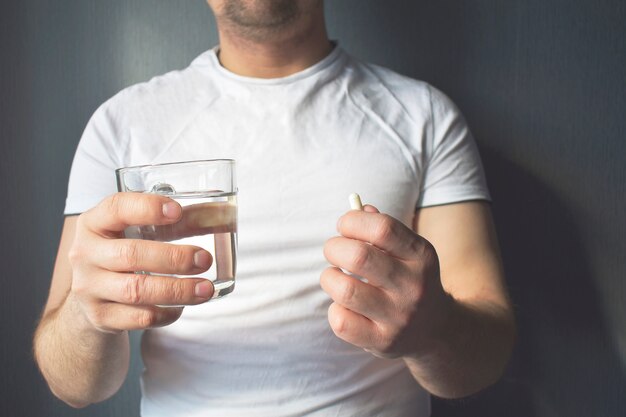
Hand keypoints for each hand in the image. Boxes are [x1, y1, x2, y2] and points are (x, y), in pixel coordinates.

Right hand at [68, 192, 213, 332]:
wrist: (90, 300)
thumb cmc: (124, 255)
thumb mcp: (139, 232)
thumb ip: (178, 222)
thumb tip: (223, 214)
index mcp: (94, 223)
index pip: (116, 208)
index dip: (147, 208)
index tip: (178, 211)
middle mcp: (85, 254)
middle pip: (131, 255)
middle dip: (174, 258)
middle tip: (205, 259)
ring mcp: (89, 288)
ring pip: (137, 290)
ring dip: (177, 290)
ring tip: (206, 288)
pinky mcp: (100, 318)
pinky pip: (140, 317)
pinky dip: (167, 313)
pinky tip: (182, 306)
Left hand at [321, 205, 452, 358]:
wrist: (437, 330)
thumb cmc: (409, 279)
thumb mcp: (408, 251)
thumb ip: (383, 229)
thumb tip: (357, 209)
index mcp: (421, 256)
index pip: (382, 228)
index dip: (353, 221)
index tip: (344, 225)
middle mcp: (413, 286)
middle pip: (359, 257)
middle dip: (334, 248)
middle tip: (333, 250)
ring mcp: (398, 317)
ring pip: (345, 290)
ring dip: (330, 278)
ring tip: (334, 277)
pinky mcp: (382, 342)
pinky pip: (342, 322)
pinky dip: (335, 309)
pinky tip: (344, 305)